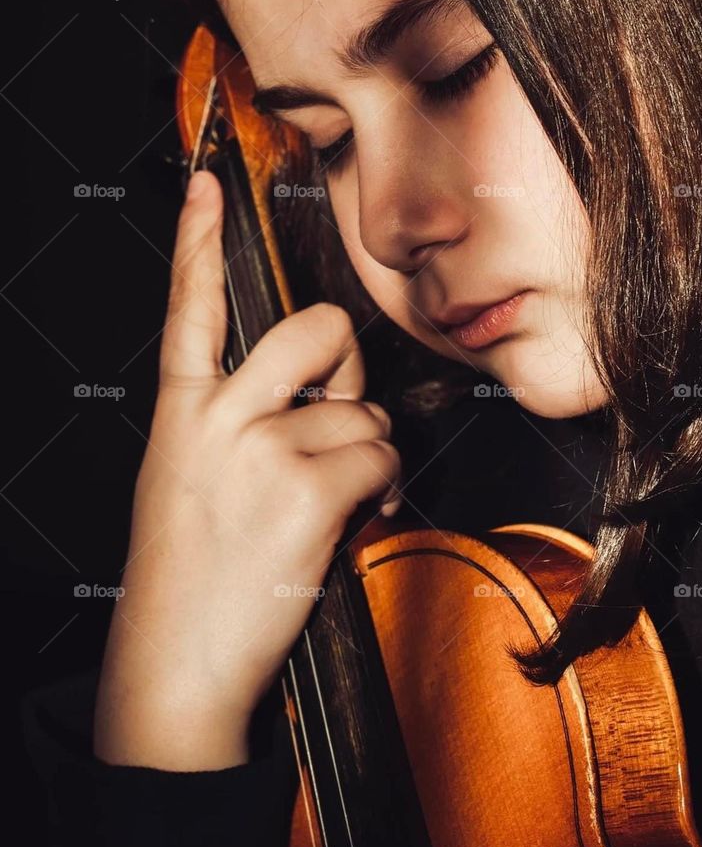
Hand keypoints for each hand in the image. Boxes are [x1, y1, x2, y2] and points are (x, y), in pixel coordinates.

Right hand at [93, 169, 400, 769]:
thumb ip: (232, 423)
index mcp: (181, 412)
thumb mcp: (185, 480)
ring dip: (364, 454)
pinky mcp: (307, 486)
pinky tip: (346, 520)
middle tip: (339, 406)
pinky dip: (380, 488)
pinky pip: (380, 455)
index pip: (188, 307)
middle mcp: (218, 417)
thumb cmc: (189, 573)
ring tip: (324, 500)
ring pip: (363, 410)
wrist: (177, 664)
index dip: (197, 240)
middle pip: (315, 328)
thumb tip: (317, 396)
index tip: (205, 183)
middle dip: (347, 358)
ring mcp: (262, 448)